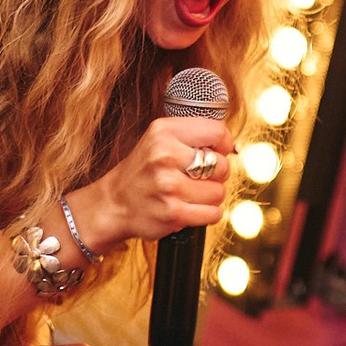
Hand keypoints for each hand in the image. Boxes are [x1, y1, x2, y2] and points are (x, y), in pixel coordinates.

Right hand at [73, 116, 232, 248]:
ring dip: (209, 196)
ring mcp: (168, 185)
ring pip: (219, 192)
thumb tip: (231, 146)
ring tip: (189, 193)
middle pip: (222, 165)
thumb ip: (193, 135)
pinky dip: (206, 213)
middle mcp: (164, 155)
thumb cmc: (144, 170)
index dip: (223, 145)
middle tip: (196, 177)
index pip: (218, 132)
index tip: (215, 153)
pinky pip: (213, 213)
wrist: (114, 203)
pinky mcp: (173, 212)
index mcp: (164, 131)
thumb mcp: (160, 138)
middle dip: (215, 174)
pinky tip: (190, 207)